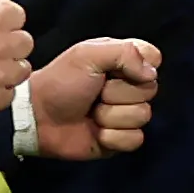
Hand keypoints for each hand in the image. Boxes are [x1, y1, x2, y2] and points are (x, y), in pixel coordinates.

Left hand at [22, 34, 161, 159]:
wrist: (39, 117)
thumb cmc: (61, 82)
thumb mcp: (88, 55)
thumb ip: (124, 53)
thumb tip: (151, 73)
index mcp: (123, 61)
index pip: (154, 59)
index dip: (139, 66)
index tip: (113, 70)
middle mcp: (128, 86)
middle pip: (149, 90)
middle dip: (117, 94)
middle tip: (94, 93)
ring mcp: (125, 113)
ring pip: (142, 115)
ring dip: (111, 116)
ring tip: (91, 113)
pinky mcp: (120, 138)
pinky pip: (135, 139)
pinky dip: (112, 137)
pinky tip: (95, 132)